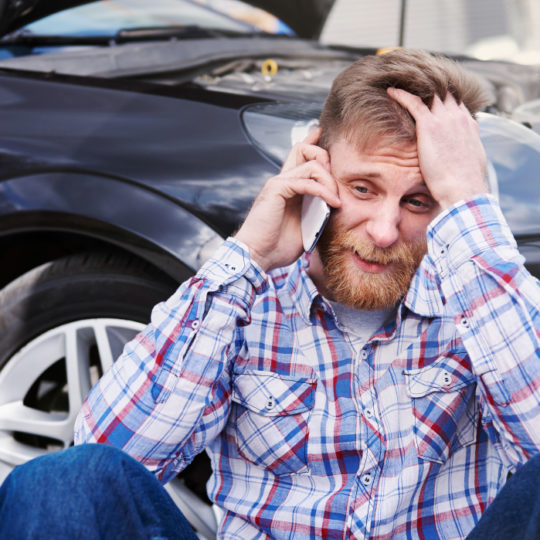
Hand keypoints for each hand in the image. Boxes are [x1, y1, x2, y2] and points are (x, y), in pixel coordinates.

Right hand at [235, 128, 340, 271]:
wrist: (257, 256)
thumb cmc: (277, 247)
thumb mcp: (305, 227)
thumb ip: (316, 213)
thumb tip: (334, 208)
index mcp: (287, 188)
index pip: (299, 156)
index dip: (312, 143)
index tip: (321, 133)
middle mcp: (282, 181)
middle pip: (303, 149)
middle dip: (325, 158)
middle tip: (335, 185)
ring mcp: (278, 183)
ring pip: (311, 163)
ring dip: (329, 180)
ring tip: (335, 201)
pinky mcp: (277, 190)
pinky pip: (306, 181)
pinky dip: (323, 191)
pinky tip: (332, 204)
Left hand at [387, 88, 487, 209]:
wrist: (463, 189)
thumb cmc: (466, 184)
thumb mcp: (471, 163)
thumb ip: (465, 153)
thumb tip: (461, 158)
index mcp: (469, 126)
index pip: (456, 103)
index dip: (444, 97)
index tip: (433, 95)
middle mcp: (459, 117)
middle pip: (444, 92)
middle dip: (430, 86)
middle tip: (415, 81)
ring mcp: (445, 119)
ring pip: (429, 93)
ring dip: (416, 86)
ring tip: (402, 81)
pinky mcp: (430, 125)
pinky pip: (413, 102)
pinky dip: (402, 95)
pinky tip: (391, 91)